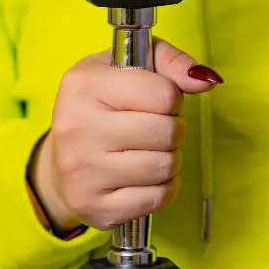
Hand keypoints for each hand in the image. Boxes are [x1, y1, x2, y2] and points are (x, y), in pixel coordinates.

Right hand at [30, 38, 221, 231]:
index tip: (156, 103)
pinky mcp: (93, 206)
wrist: (61, 159)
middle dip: (173, 131)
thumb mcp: (127, 66)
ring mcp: (82, 170)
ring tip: (150, 152)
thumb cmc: (103, 105)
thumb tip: (207, 80)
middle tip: (157, 130)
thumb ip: (171, 62)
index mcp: (84, 85)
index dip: (171, 99)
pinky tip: (145, 178)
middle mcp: (77, 127)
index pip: (164, 94)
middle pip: (167, 132)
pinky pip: (157, 198)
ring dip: (169, 160)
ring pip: (164, 166)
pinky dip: (163, 188)